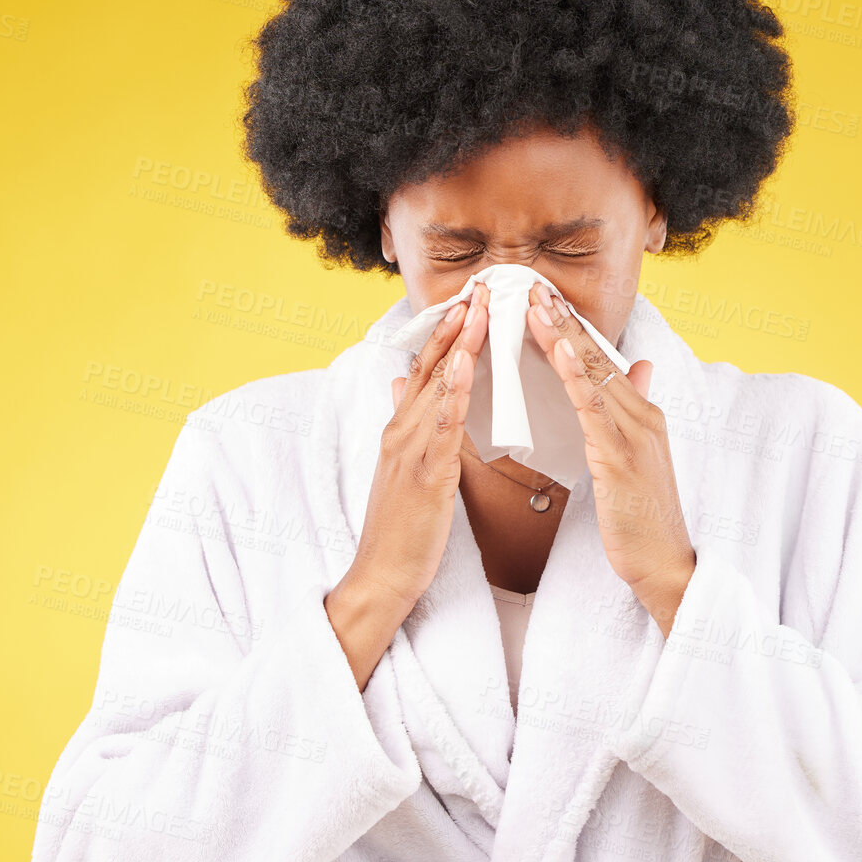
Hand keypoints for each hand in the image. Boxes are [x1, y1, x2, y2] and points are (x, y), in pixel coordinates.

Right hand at [344, 280, 491, 614]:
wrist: (383, 576)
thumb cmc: (402, 530)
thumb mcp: (402, 470)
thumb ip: (406, 426)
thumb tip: (401, 386)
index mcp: (401, 430)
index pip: (424, 370)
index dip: (446, 334)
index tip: (469, 300)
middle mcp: (401, 431)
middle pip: (429, 367)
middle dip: (455, 325)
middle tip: (478, 286)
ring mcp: (408, 450)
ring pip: (435, 387)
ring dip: (457, 346)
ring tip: (477, 309)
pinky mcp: (423, 475)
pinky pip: (440, 425)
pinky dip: (453, 392)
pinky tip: (466, 366)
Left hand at [525, 282, 695, 635]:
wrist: (664, 565)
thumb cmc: (642, 520)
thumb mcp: (639, 458)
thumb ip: (634, 409)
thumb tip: (638, 367)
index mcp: (641, 415)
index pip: (600, 361)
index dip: (571, 328)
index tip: (542, 298)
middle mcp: (641, 416)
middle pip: (595, 357)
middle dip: (561, 319)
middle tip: (530, 283)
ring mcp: (633, 434)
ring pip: (592, 373)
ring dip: (561, 335)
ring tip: (533, 303)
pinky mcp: (620, 457)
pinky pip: (593, 407)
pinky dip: (574, 375)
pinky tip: (555, 350)